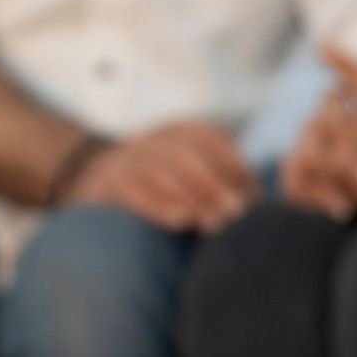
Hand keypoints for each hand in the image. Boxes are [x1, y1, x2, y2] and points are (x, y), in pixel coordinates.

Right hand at [65, 122, 257, 234]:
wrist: (95, 179)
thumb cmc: (162, 187)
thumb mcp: (191, 172)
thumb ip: (221, 182)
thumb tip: (262, 208)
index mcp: (182, 132)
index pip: (215, 144)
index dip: (238, 171)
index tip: (255, 202)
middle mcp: (155, 140)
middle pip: (190, 157)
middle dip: (217, 187)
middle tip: (237, 217)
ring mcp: (128, 160)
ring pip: (163, 171)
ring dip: (193, 198)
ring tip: (216, 225)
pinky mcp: (106, 185)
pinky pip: (133, 192)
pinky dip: (158, 206)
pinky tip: (180, 221)